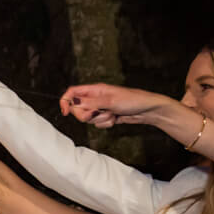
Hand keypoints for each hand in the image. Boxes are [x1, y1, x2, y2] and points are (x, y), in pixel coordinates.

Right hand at [59, 83, 175, 128]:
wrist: (148, 110)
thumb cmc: (133, 100)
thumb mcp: (110, 101)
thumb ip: (91, 103)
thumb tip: (74, 102)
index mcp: (95, 90)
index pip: (73, 93)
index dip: (66, 101)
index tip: (65, 112)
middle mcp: (95, 98)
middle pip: (78, 109)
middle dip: (87, 114)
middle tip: (97, 113)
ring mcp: (101, 108)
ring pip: (89, 118)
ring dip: (100, 119)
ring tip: (112, 114)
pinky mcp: (106, 117)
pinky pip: (98, 124)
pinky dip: (106, 124)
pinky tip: (116, 119)